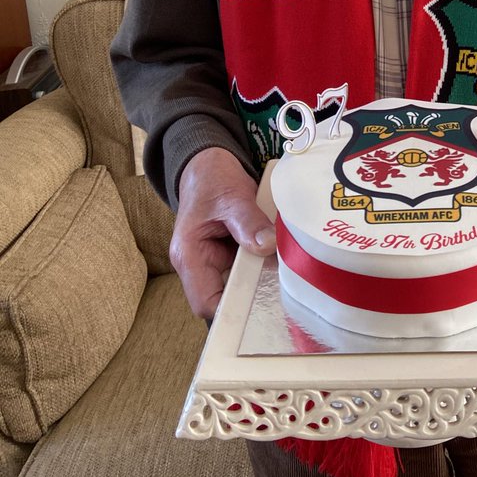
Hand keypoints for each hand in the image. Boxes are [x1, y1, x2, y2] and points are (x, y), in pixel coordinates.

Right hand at [169, 147, 275, 318]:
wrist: (210, 165)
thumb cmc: (212, 180)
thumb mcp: (232, 197)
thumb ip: (248, 222)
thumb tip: (267, 245)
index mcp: (188, 256)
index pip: (205, 301)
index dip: (230, 310)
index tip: (261, 306)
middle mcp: (199, 265)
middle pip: (224, 299)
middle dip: (252, 296)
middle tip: (283, 293)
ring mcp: (216, 262)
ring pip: (239, 286)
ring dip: (261, 280)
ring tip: (288, 278)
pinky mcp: (232, 255)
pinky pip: (249, 270)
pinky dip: (264, 266)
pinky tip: (285, 263)